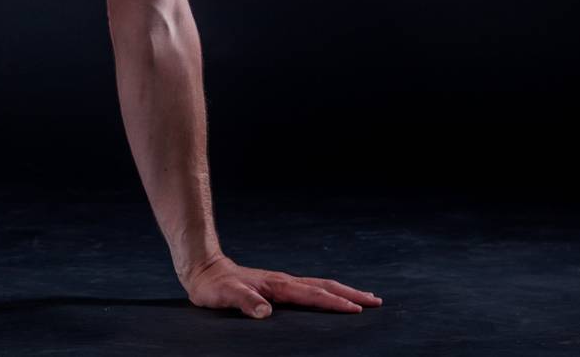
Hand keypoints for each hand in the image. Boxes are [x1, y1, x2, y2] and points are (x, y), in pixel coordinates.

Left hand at [182, 253, 382, 318]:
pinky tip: (330, 298)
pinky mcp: (277, 286)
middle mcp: (284, 282)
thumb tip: (265, 312)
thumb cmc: (212, 286)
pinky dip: (327, 292)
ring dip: (343, 292)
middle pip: (324, 287)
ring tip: (364, 298)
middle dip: (350, 294)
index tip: (358, 310)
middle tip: (376, 302)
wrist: (202, 268)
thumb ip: (244, 302)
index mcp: (277, 285)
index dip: (335, 303)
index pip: (313, 295)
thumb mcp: (225, 295)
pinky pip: (310, 289)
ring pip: (319, 286)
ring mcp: (281, 282)